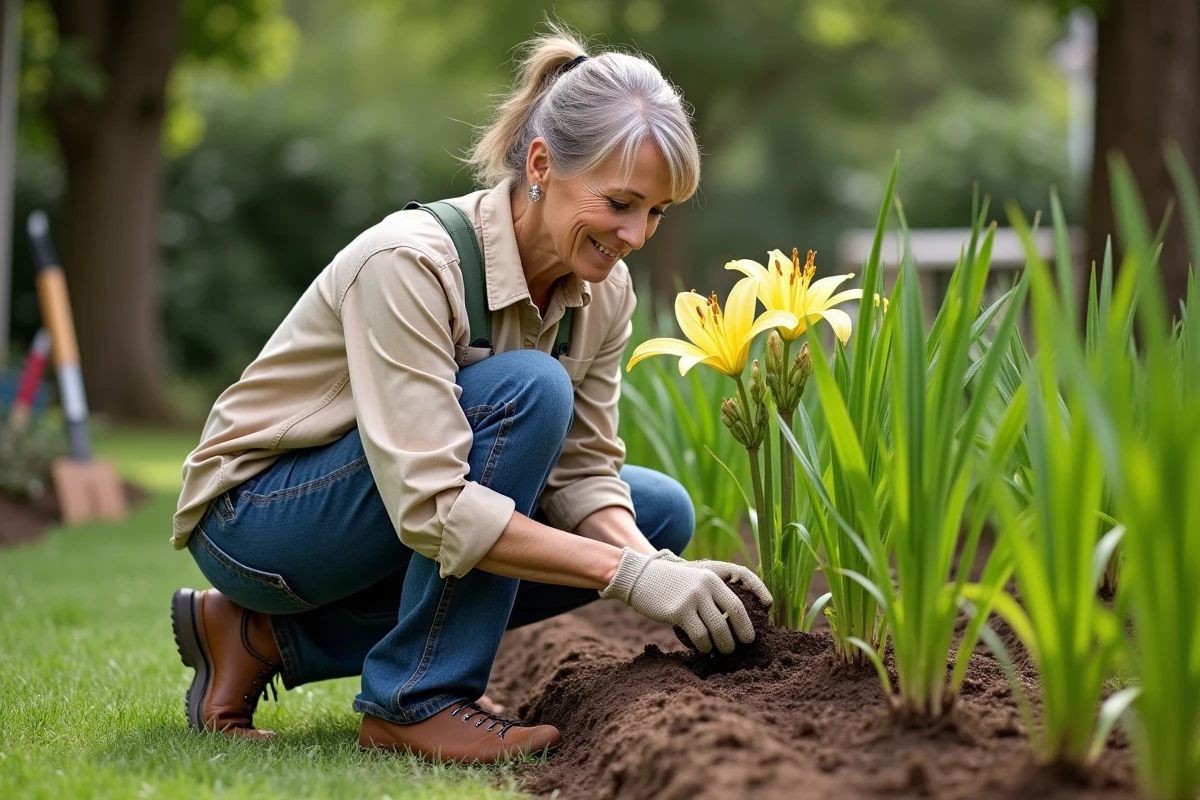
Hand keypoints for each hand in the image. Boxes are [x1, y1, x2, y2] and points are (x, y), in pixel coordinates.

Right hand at [599, 548, 754, 653]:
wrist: (640, 578)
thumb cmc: (669, 584)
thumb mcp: (694, 579)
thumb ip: (711, 594)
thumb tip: (731, 620)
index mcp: (712, 578)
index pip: (740, 599)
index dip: (752, 614)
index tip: (758, 626)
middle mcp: (705, 586)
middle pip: (734, 615)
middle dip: (742, 634)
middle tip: (742, 644)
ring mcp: (692, 598)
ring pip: (718, 630)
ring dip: (723, 645)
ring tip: (722, 650)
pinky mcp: (679, 612)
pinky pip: (700, 636)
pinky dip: (704, 646)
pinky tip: (703, 649)